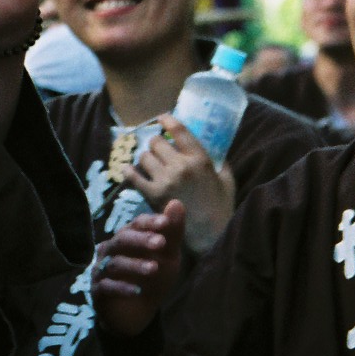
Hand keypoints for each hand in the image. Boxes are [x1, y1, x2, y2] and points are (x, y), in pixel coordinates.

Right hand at [93, 200, 185, 340]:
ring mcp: (102, 271)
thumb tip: (177, 202)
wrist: (137, 314)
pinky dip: (121, 288)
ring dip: (135, 265)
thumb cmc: (152, 279)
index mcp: (126, 239)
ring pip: (115, 264)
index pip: (135, 225)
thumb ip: (171, 232)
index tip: (165, 222)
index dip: (149, 223)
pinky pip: (106, 287)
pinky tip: (137, 291)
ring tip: (154, 269)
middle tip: (161, 243)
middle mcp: (110, 251)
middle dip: (141, 240)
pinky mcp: (98, 292)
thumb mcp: (167, 257)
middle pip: (122, 240)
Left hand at [125, 116, 236, 253]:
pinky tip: (127, 170)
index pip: (179, 130)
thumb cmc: (221, 209)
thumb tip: (217, 149)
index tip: (162, 118)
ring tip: (149, 164)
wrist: (210, 237)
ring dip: (146, 158)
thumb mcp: (227, 181)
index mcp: (200, 159)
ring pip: (144, 156)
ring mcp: (165, 180)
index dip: (167, 120)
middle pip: (156, 142)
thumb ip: (221, 163)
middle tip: (158, 150)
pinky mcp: (152, 194)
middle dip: (156, 144)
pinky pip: (133, 176)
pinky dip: (128, 172)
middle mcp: (181, 166)